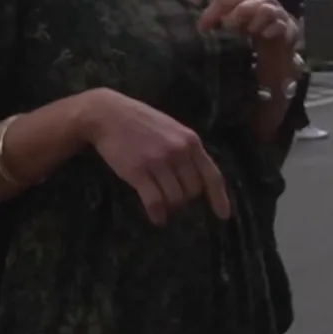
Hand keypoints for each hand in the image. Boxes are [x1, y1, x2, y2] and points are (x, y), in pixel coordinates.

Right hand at [78, 88, 231, 225]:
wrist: (108, 115)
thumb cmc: (143, 123)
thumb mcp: (174, 131)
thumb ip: (188, 151)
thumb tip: (199, 179)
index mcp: (192, 142)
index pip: (212, 175)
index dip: (219, 198)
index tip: (224, 216)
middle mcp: (179, 152)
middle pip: (193, 190)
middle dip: (185, 198)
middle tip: (174, 197)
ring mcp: (159, 162)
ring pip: (175, 198)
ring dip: (170, 206)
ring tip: (162, 203)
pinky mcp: (138, 171)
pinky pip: (155, 200)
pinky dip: (157, 213)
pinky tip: (157, 219)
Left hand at [199, 0, 296, 75]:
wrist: (277, 43)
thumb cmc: (251, 27)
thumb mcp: (232, 22)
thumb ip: (218, 18)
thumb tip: (201, 26)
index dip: (213, 12)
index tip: (203, 28)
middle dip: (236, 12)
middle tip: (228, 27)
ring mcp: (278, 11)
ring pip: (266, 9)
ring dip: (253, 22)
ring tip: (249, 32)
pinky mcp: (289, 26)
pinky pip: (280, 25)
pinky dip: (270, 30)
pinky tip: (264, 35)